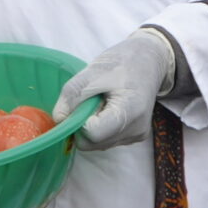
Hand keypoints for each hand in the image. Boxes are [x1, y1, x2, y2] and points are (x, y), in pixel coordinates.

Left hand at [55, 28, 175, 148]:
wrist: (148, 62)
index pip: (92, 134)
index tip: (81, 104)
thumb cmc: (121, 63)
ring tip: (102, 103)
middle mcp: (136, 130)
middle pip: (92, 143)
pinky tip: (108, 109)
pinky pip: (105, 141)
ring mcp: (136, 136)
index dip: (78, 122)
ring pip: (97, 144)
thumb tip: (59, 119)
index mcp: (130, 111)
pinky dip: (99, 128)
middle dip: (82, 125)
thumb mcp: (92, 73)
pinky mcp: (134, 137)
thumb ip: (72, 96)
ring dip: (90, 127)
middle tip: (91, 101)